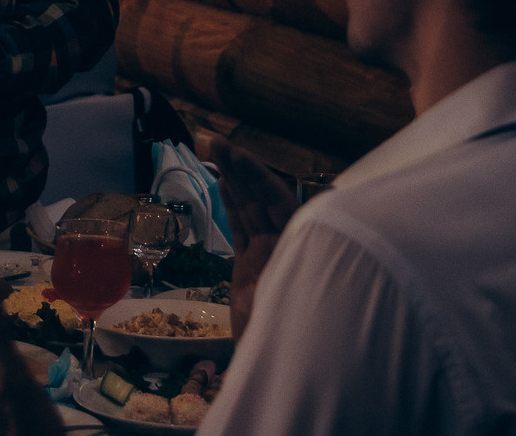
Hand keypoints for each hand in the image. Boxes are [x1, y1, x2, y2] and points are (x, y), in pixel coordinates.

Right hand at [219, 145, 300, 338]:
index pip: (278, 202)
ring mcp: (269, 255)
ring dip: (234, 178)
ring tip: (215, 148)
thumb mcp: (290, 305)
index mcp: (300, 248)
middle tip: (216, 140)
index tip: (236, 154)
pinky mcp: (252, 266)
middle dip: (241, 168)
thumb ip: (284, 274)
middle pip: (263, 199)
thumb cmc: (294, 343)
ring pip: (251, 209)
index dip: (257, 177)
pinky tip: (224, 182)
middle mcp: (286, 246)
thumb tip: (279, 250)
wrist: (283, 373)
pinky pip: (243, 227)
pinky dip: (233, 203)